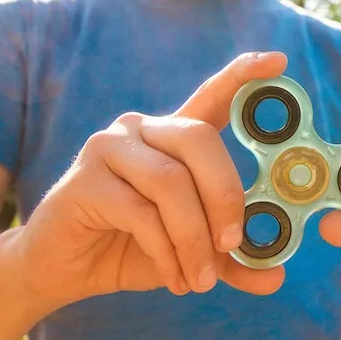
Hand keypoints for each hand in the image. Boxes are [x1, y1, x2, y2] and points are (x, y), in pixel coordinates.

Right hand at [7, 52, 288, 310]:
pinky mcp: (84, 181)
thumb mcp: (192, 254)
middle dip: (225, 196)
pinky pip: (140, 212)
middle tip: (234, 245)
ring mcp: (109, 149)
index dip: (244, 76)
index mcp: (173, 136)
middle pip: (199, 140)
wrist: (62, 271)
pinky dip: (165, 251)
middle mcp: (142, 130)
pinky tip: (173, 277)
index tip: (278, 61)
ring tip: (200, 279)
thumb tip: (276, 277)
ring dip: (194, 238)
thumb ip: (233, 260)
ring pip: (171, 183)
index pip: (212, 96)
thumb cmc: (132, 248)